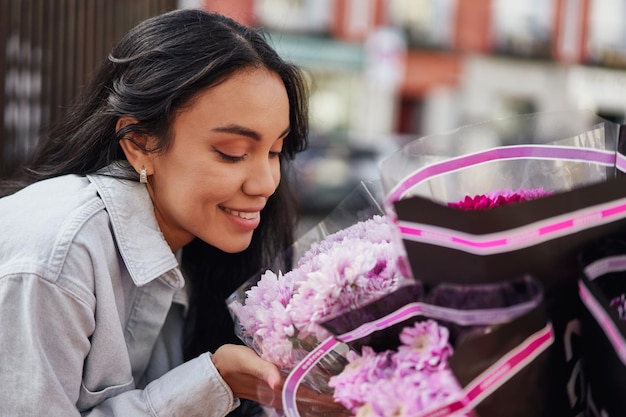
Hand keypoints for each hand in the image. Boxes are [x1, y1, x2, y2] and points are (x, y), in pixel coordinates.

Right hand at [211, 344, 349, 414]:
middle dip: (324, 400)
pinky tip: (313, 387)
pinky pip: (291, 389)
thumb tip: (278, 383)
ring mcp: (274, 388)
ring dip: (316, 396)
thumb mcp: (246, 360)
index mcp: (274, 387)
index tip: (339, 400)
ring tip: (335, 395)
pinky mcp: (270, 383)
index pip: (303, 395)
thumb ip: (262, 369)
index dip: (321, 399)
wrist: (215, 368)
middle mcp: (276, 390)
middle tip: (344, 399)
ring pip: (299, 395)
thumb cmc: (230, 361)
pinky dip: (303, 389)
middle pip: (305, 398)